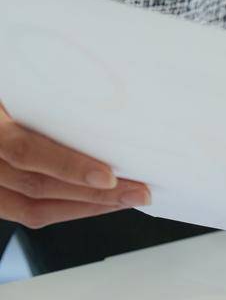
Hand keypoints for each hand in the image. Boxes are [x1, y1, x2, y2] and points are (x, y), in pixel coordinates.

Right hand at [0, 101, 148, 227]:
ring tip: (127, 199)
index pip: (23, 150)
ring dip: (88, 206)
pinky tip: (100, 203)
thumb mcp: (21, 86)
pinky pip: (29, 213)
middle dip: (94, 194)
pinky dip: (70, 210)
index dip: (66, 166)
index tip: (108, 176)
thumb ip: (50, 98)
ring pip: (34, 207)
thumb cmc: (13, 89)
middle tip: (139, 192)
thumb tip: (106, 96)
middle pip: (36, 185)